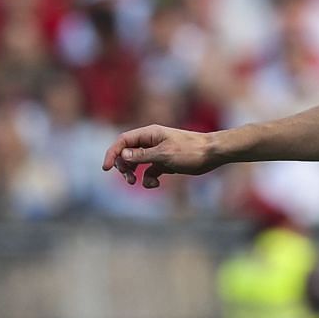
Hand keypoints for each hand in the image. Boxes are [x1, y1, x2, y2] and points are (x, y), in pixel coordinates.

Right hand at [102, 123, 220, 188]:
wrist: (212, 154)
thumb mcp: (164, 155)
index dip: (112, 153)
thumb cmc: (190, 151)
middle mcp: (151, 141)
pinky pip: (150, 171)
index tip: (106, 168)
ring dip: (135, 173)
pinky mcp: (165, 162)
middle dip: (124, 166)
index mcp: (149, 134)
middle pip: (127, 152)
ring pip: (137, 163)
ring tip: (138, 183)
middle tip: (129, 179)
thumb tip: (123, 155)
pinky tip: (155, 184)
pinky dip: (149, 178)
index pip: (123, 141)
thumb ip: (143, 155)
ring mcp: (158, 152)